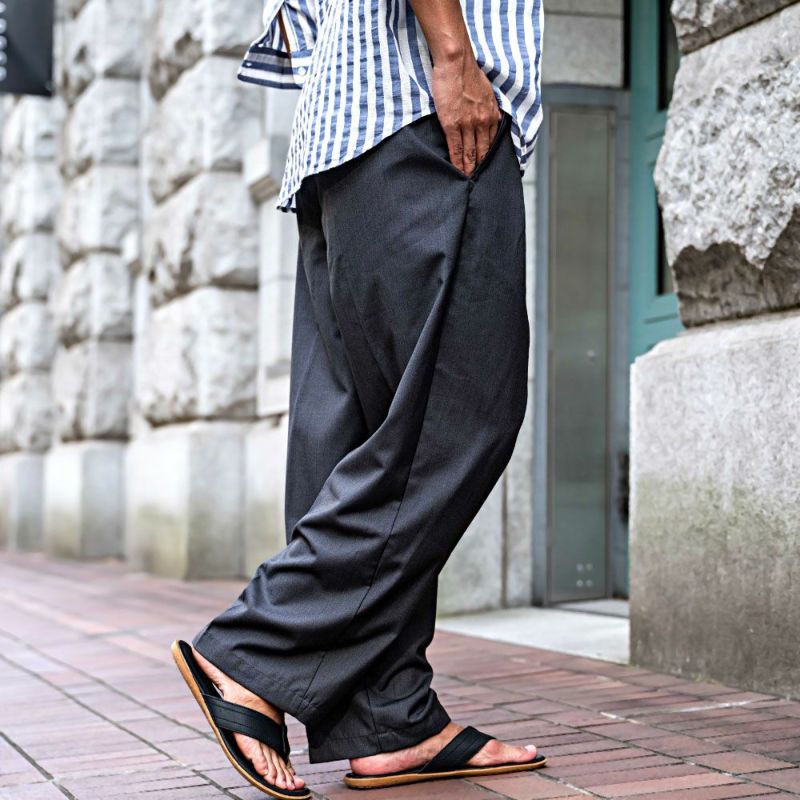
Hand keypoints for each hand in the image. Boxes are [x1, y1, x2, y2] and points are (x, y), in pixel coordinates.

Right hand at [431, 54, 501, 176]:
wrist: (456, 61)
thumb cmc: (468, 71)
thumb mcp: (486, 90)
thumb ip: (488, 106)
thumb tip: (491, 116)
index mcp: (491, 113)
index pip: (491, 142)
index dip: (488, 157)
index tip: (486, 167)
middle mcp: (482, 121)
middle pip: (482, 151)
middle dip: (480, 167)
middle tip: (477, 181)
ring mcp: (468, 124)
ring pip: (470, 153)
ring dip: (468, 168)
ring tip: (466, 180)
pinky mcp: (452, 124)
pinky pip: (456, 148)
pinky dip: (457, 161)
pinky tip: (457, 170)